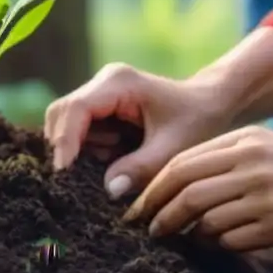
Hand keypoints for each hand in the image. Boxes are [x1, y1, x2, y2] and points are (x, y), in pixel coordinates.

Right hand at [44, 63, 230, 198]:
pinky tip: (115, 158)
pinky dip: (89, 151)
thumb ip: (141, 168)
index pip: (76, 109)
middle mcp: (102, 83)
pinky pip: (80, 132)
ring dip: (81, 151)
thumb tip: (109, 189)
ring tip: (116, 160)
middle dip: (67, 147)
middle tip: (79, 177)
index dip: (65, 141)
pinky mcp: (101, 109)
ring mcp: (99, 94)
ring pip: (67, 125)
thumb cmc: (197, 119)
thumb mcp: (174, 148)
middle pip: (61, 115)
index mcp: (118, 82)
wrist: (211, 103)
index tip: (64, 173)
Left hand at [124, 126, 272, 251]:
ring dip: (187, 233)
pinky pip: (232, 241)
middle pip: (187, 193)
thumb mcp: (263, 146)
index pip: (181, 165)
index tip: (137, 207)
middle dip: (159, 214)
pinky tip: (213, 245)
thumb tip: (176, 186)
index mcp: (242, 143)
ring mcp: (265, 197)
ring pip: (206, 220)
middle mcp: (251, 167)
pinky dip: (215, 245)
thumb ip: (222, 158)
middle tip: (148, 229)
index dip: (153, 189)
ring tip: (179, 239)